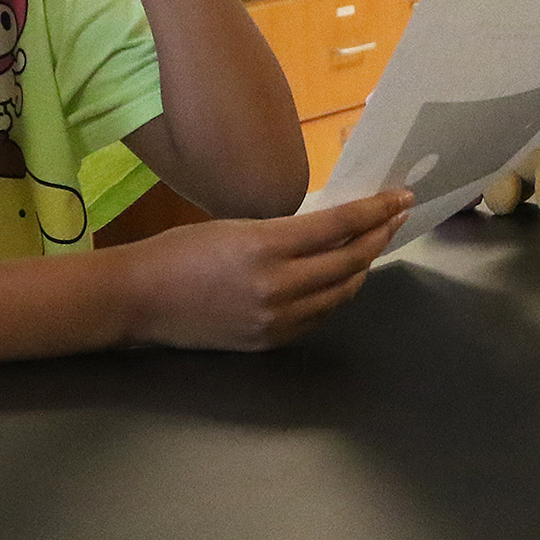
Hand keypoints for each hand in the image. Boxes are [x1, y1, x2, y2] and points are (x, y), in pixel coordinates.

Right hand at [123, 190, 410, 350]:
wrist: (139, 300)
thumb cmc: (180, 252)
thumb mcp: (237, 227)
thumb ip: (286, 233)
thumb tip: (331, 229)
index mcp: (266, 247)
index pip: (339, 226)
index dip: (375, 211)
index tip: (400, 198)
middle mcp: (277, 286)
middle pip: (349, 261)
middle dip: (379, 236)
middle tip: (396, 217)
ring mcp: (275, 319)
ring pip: (340, 293)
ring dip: (362, 267)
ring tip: (373, 244)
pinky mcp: (269, 342)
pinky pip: (318, 317)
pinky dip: (336, 295)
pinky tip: (341, 278)